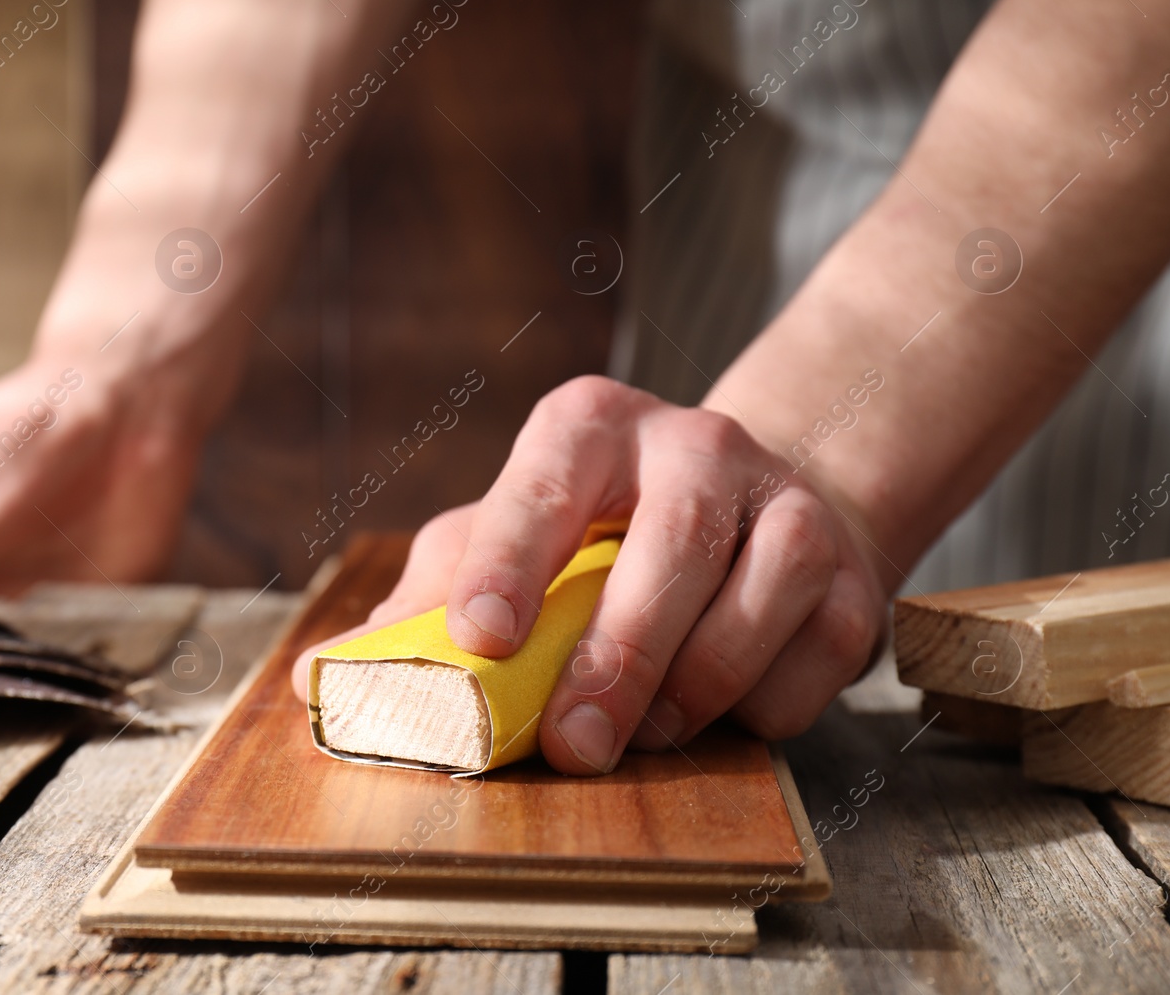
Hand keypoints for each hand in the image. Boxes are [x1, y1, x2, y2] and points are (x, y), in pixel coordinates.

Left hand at [292, 375, 886, 774]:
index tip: (480, 640)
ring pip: (759, 592)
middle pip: (671, 542)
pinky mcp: (850, 572)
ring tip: (644, 733)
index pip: (543, 483)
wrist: (751, 511)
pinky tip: (725, 711)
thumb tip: (320, 684)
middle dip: (619, 655)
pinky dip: (767, 703)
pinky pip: (817, 652)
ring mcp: (784, 501)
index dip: (510, 560)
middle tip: (575, 743)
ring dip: (697, 683)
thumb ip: (421, 603)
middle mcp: (696, 443)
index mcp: (590, 427)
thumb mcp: (503, 541)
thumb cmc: (598, 537)